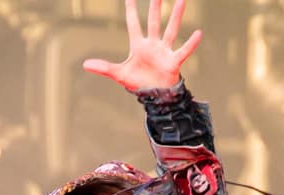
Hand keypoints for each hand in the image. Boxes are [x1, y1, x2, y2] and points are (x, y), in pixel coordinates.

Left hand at [82, 0, 201, 90]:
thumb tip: (85, 64)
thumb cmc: (139, 83)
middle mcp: (152, 45)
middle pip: (153, 21)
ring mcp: (164, 51)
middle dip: (155, 6)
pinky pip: (183, 51)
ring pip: (170, 30)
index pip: (133, 23)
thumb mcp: (119, 74)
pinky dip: (191, 43)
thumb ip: (104, 67)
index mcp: (138, 46)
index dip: (131, 9)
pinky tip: (198, 33)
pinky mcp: (173, 62)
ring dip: (175, 16)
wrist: (154, 97)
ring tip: (181, 1)